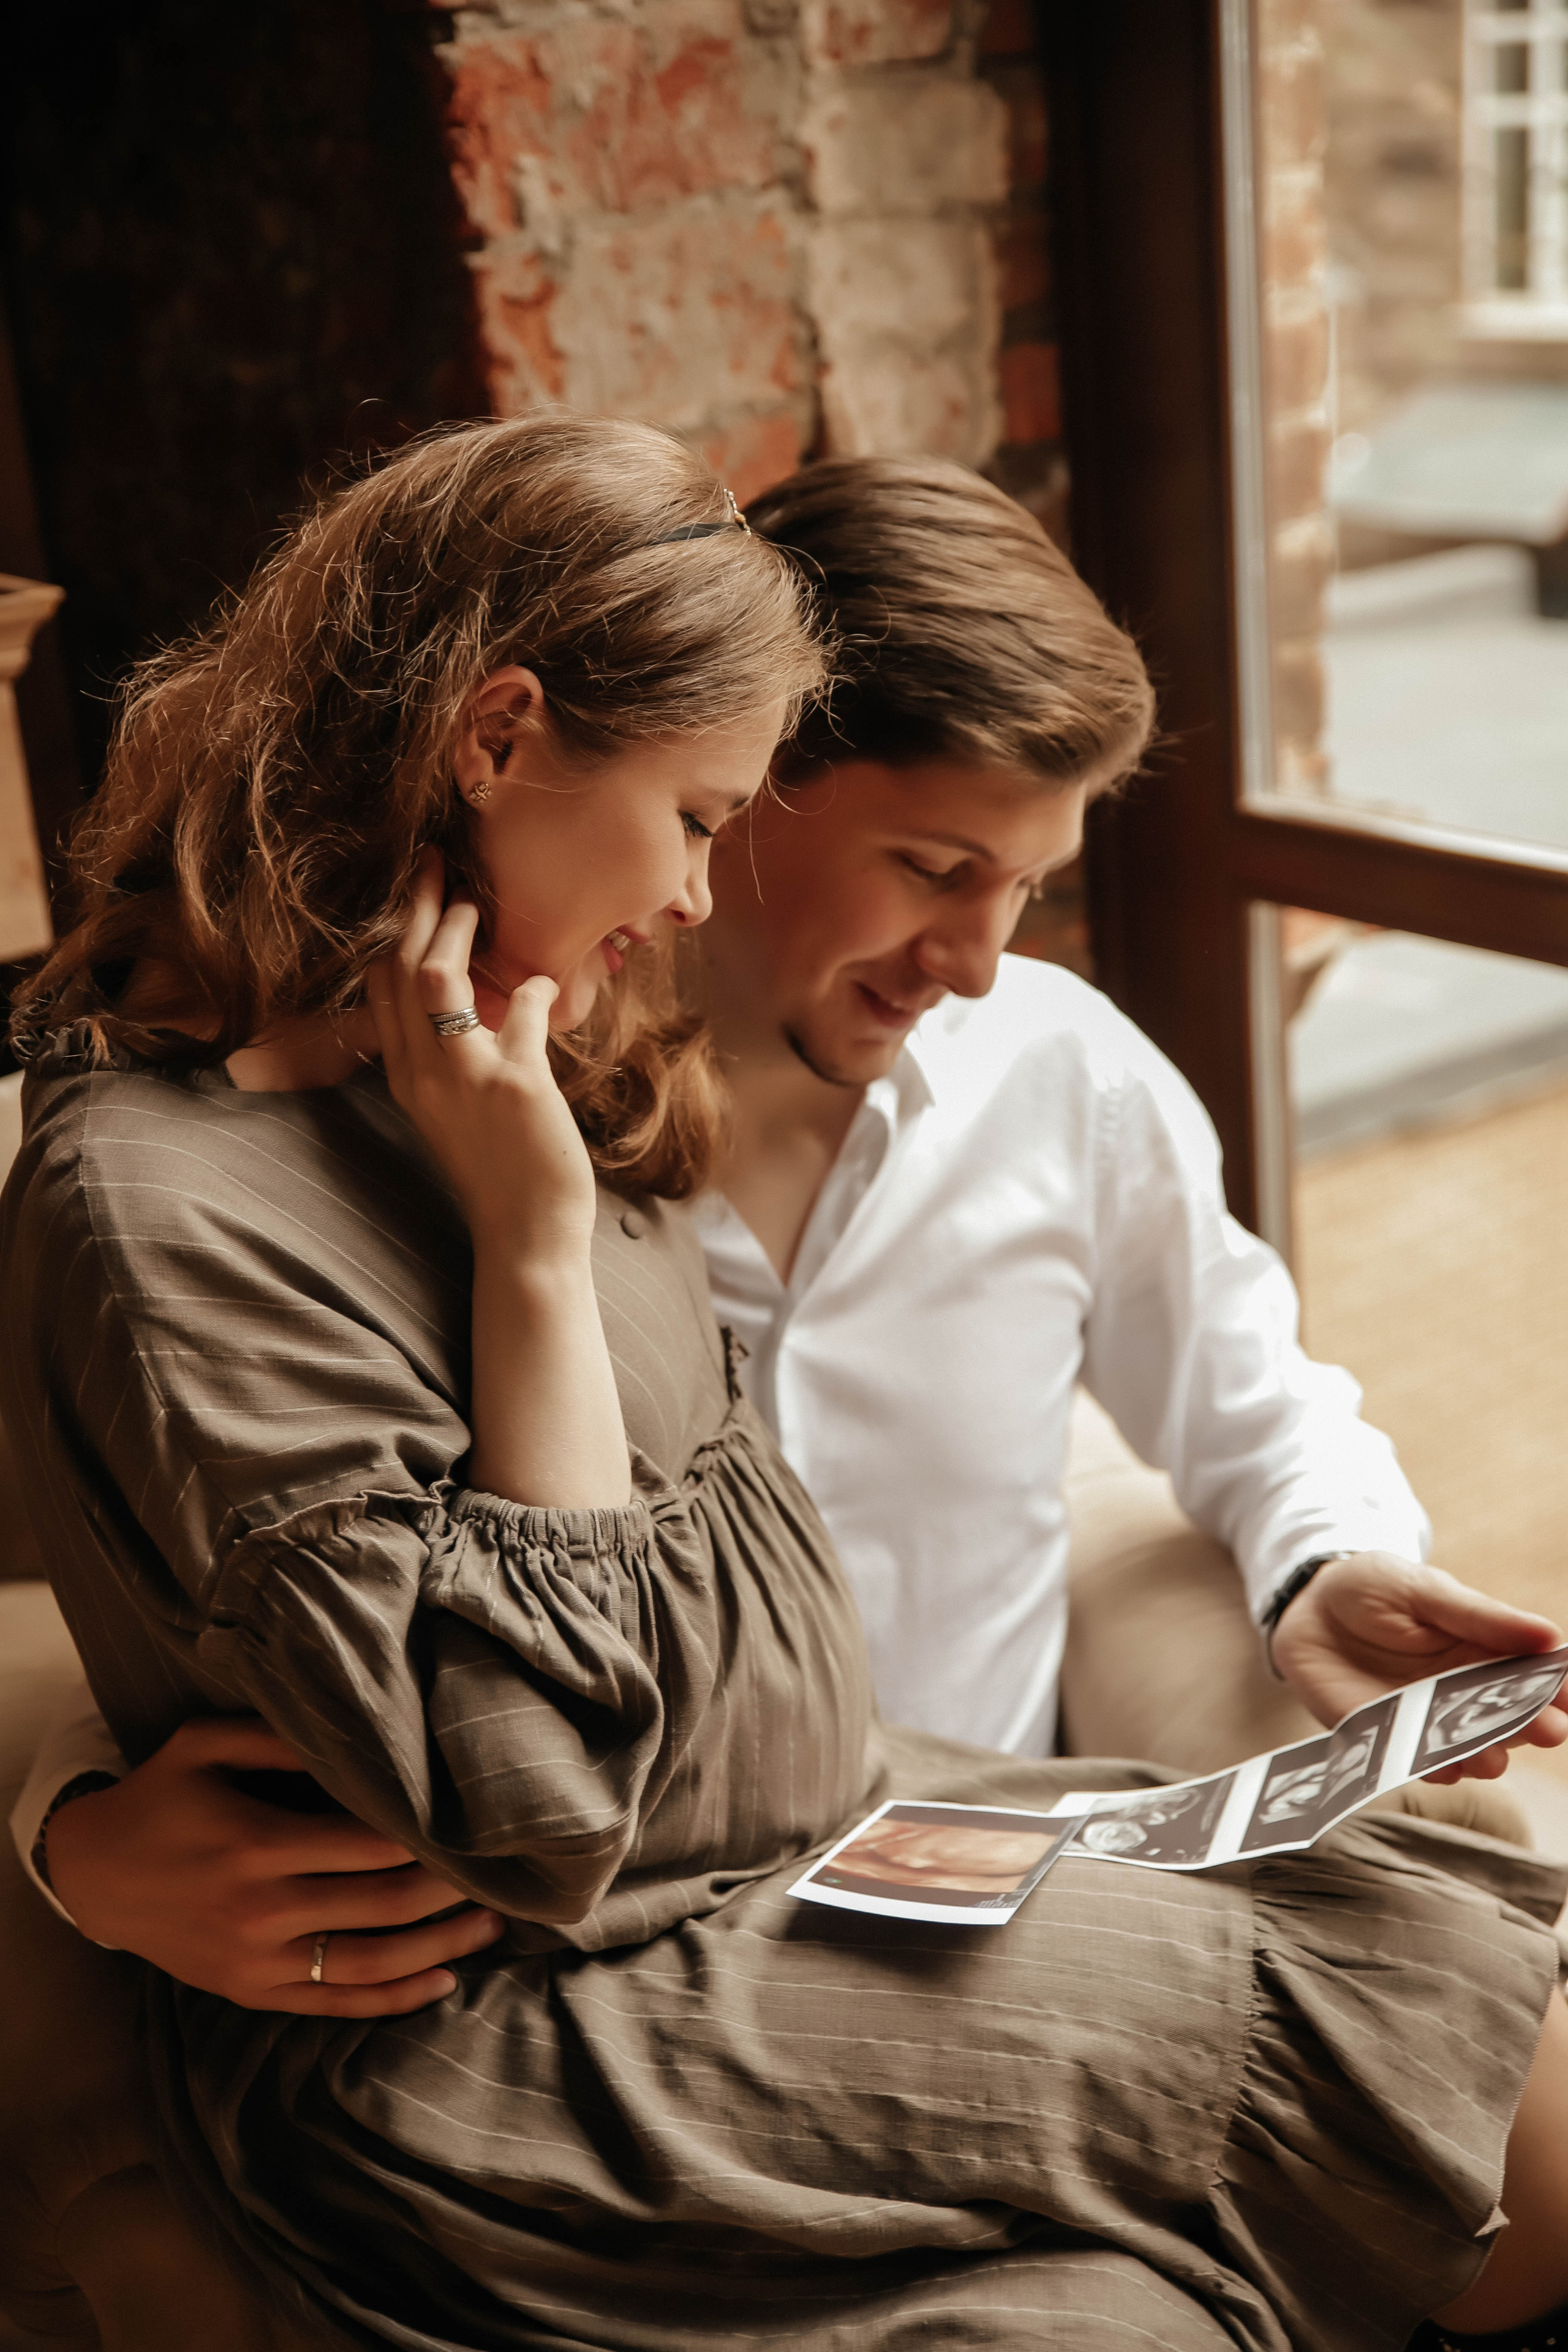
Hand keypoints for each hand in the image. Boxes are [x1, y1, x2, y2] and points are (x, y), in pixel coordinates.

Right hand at [44, 1718, 504, 2013]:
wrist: (91, 1873)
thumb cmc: (160, 1796)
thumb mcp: (204, 1744)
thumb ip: (278, 1737)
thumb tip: (357, 1737)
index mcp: (257, 1843)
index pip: (369, 1845)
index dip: (429, 1837)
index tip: (477, 1820)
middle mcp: (262, 1910)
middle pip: (383, 1904)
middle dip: (451, 1889)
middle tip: (503, 1869)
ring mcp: (258, 1961)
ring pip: (370, 1963)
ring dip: (440, 1947)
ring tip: (492, 1924)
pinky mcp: (253, 1992)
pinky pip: (335, 2004)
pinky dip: (393, 1999)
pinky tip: (440, 1981)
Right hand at [368, 851, 597, 1265]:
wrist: (525, 1239)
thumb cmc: (501, 1173)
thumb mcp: (456, 1111)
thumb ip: (455, 1058)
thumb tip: (486, 999)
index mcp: (407, 1078)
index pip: (382, 986)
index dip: (396, 929)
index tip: (419, 889)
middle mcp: (424, 1073)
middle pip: (401, 967)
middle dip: (418, 905)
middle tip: (439, 861)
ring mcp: (465, 1078)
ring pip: (438, 978)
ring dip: (458, 929)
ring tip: (478, 904)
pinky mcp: (514, 1087)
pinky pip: (518, 1012)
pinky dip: (532, 989)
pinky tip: (544, 986)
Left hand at [1272, 1553, 1567, 1782]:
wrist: (1309, 1606)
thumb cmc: (1375, 1587)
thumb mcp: (1426, 1591)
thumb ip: (1481, 1618)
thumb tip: (1550, 1636)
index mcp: (1484, 1650)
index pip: (1530, 1675)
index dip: (1555, 1688)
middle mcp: (1464, 1693)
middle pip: (1506, 1717)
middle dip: (1529, 1727)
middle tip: (1549, 1732)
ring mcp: (1428, 1719)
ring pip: (1466, 1747)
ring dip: (1482, 1755)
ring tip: (1493, 1759)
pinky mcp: (1389, 1737)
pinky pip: (1414, 1761)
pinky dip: (1428, 1767)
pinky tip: (1443, 1770)